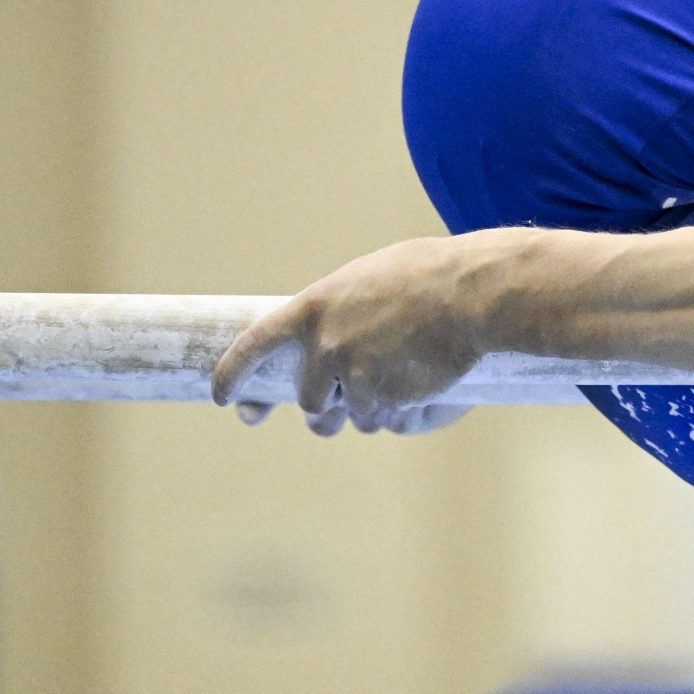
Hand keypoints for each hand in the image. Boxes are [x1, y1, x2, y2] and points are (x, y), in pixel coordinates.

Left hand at [211, 235, 500, 435]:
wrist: (470, 293)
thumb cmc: (428, 275)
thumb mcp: (369, 277)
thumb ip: (340, 308)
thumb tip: (328, 331)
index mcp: (313, 307)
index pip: (254, 345)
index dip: (232, 373)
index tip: (223, 397)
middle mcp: (324, 344)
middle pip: (308, 398)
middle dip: (324, 406)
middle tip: (337, 407)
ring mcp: (352, 374)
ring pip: (345, 415)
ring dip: (362, 411)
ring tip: (392, 385)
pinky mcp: (382, 396)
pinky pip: (378, 418)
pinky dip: (393, 409)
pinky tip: (415, 381)